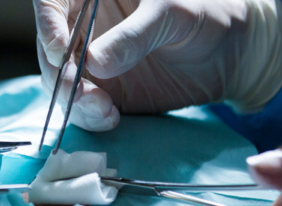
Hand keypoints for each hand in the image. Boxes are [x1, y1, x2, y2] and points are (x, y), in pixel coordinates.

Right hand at [33, 0, 281, 130]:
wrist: (234, 50)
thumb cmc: (205, 11)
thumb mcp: (172, 13)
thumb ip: (135, 36)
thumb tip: (94, 63)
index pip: (52, 1)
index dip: (47, 23)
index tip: (62, 51)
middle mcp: (85, 26)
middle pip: (50, 47)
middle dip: (59, 72)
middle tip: (79, 91)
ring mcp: (92, 61)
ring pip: (61, 81)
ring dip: (73, 100)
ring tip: (102, 109)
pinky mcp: (105, 92)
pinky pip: (84, 107)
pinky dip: (90, 116)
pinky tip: (109, 117)